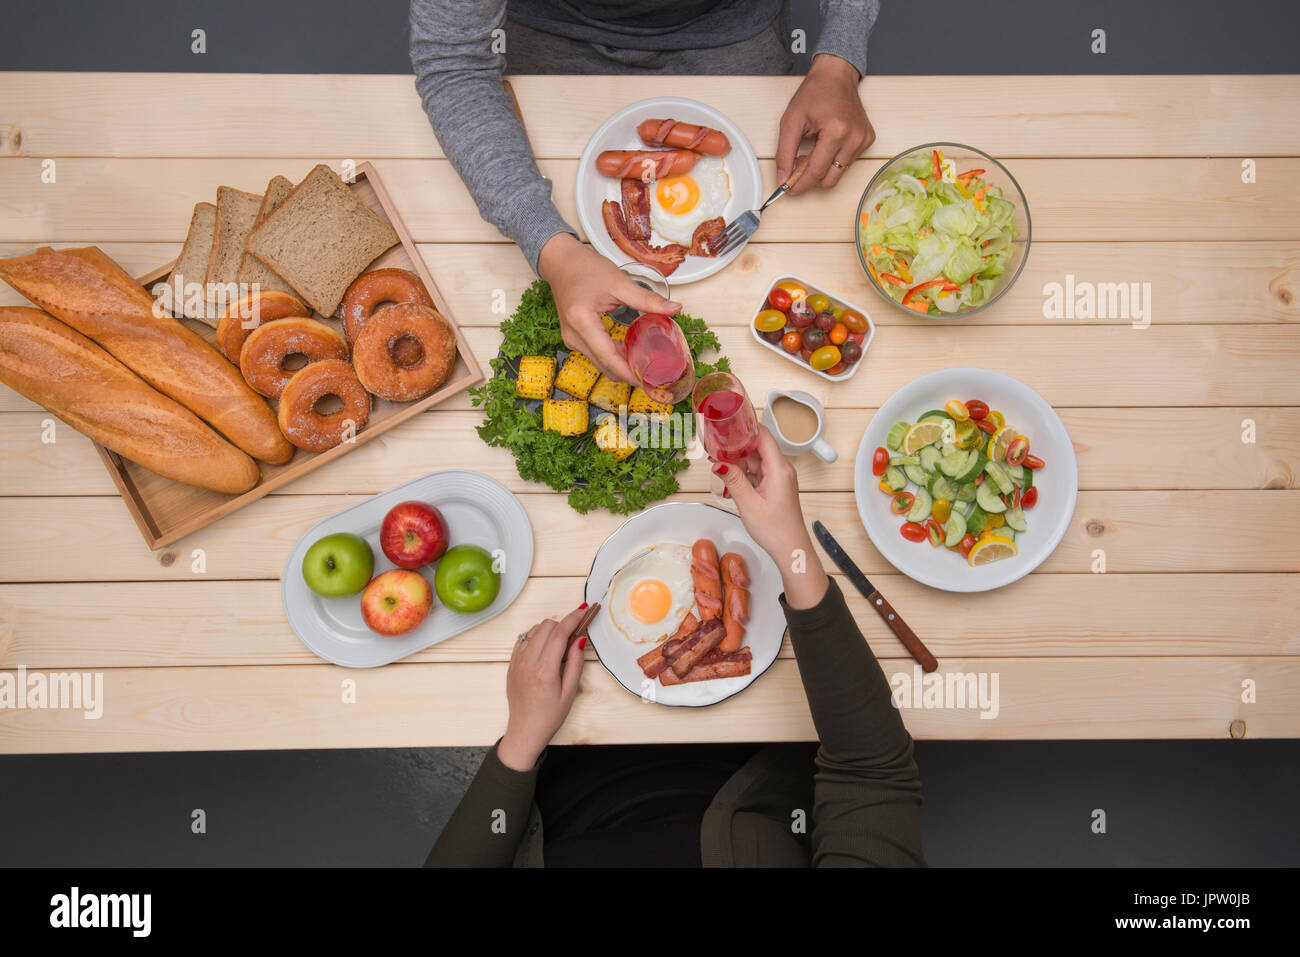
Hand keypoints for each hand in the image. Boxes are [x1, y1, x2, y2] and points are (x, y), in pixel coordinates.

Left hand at [497, 602, 589, 770]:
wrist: (525, 730)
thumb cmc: (549, 716)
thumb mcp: (570, 692)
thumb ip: (575, 663)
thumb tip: (579, 639)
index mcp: (544, 670)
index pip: (560, 633)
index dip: (574, 618)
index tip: (584, 610)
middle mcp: (528, 662)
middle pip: (547, 626)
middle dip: (563, 624)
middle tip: (575, 634)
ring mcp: (517, 662)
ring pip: (534, 629)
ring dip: (549, 630)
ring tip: (560, 644)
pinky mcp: (512, 664)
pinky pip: (524, 639)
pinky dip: (537, 636)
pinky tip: (545, 648)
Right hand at [536, 233, 680, 381]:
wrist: (561, 262)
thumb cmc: (584, 268)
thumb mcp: (619, 282)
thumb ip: (646, 299)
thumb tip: (674, 309)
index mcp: (582, 323)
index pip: (608, 358)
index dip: (629, 373)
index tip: (649, 381)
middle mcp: (573, 336)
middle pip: (605, 366)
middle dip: (629, 374)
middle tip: (654, 374)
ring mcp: (572, 340)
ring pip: (601, 363)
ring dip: (622, 366)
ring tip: (646, 364)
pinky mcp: (575, 338)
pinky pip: (596, 355)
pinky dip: (614, 357)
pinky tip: (630, 352)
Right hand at [712, 426, 828, 608]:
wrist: (791, 549)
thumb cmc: (776, 530)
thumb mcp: (748, 504)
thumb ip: (733, 480)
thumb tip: (718, 463)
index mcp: (779, 469)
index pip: (763, 436)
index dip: (745, 428)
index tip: (727, 424)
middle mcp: (782, 469)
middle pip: (758, 446)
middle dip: (736, 444)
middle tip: (714, 444)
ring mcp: (779, 477)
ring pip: (756, 458)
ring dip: (738, 459)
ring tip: (717, 460)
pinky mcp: (775, 485)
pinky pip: (757, 470)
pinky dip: (743, 471)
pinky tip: (729, 475)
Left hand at [776, 53, 874, 194]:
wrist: (836, 76)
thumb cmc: (814, 93)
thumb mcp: (791, 121)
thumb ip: (784, 153)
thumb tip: (782, 179)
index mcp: (837, 132)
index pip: (816, 171)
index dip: (800, 184)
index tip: (789, 190)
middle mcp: (855, 138)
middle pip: (830, 179)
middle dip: (811, 177)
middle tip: (798, 163)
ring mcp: (864, 140)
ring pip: (839, 173)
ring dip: (822, 168)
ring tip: (813, 148)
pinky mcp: (868, 140)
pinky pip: (847, 162)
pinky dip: (833, 159)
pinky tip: (826, 143)